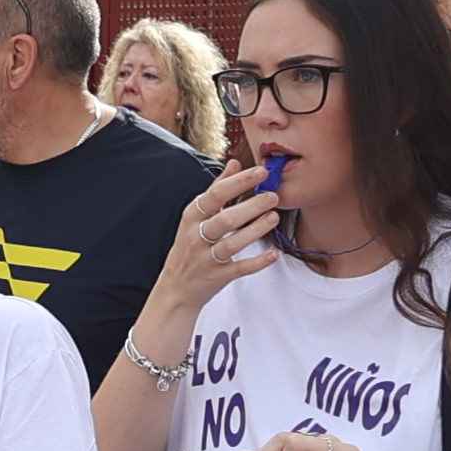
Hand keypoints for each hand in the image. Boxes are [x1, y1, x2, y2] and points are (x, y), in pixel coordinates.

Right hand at [143, 160, 283, 334]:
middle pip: (225, 219)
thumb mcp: (196, 216)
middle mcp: (196, 237)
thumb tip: (234, 162)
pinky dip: (257, 262)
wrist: (176, 288)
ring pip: (232, 243)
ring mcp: (206, 258)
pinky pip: (239, 268)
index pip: (215, 195)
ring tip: (274, 217)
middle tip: (273, 196)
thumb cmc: (189, 247)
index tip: (261, 172)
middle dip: (251, 207)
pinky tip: (273, 253)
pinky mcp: (218, 276)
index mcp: (192, 216)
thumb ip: (216, 188)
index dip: (240, 182)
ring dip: (255, 230)